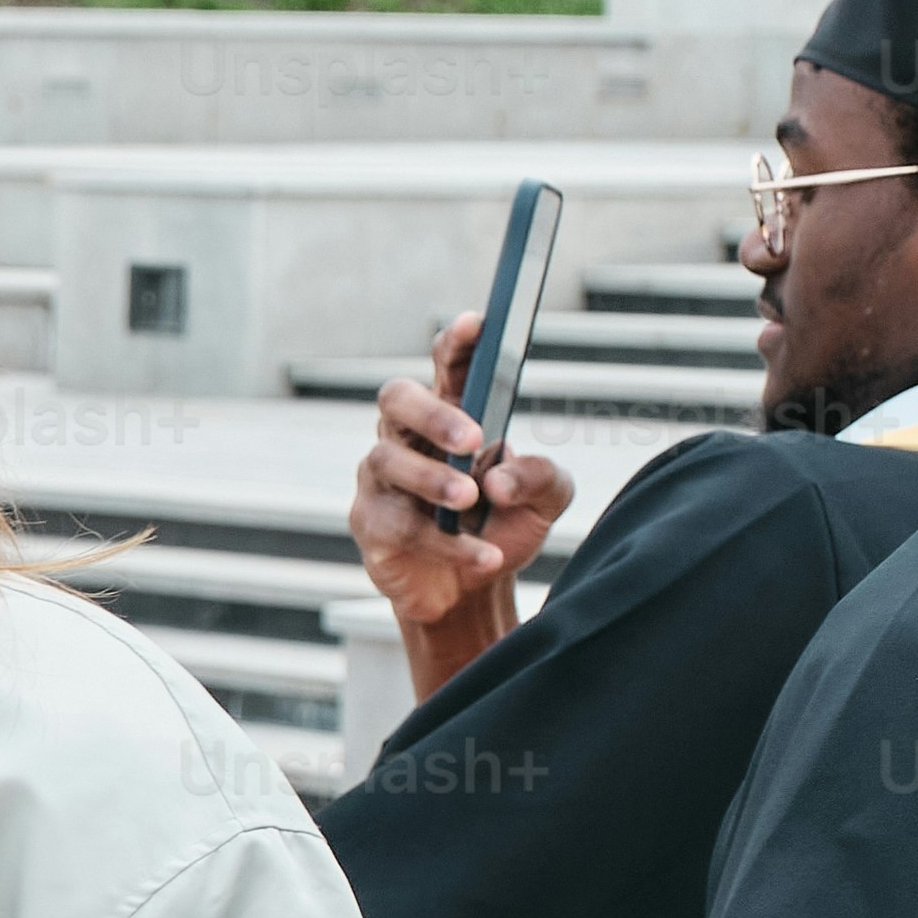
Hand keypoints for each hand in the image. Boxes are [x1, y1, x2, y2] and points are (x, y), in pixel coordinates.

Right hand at [348, 309, 569, 701]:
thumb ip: (541, 476)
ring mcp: (383, 480)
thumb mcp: (546, 499)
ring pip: (387, 461)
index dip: (457, 341)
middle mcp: (408, 437)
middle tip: (472, 438)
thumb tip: (498, 478)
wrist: (472, 593)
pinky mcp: (371, 524)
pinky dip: (446, 543)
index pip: (447, 364)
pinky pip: (399, 525)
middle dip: (432, 412)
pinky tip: (485, 557)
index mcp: (452, 414)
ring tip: (470, 500)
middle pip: (396, 399)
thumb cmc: (502, 527)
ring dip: (432, 479)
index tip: (477, 324)